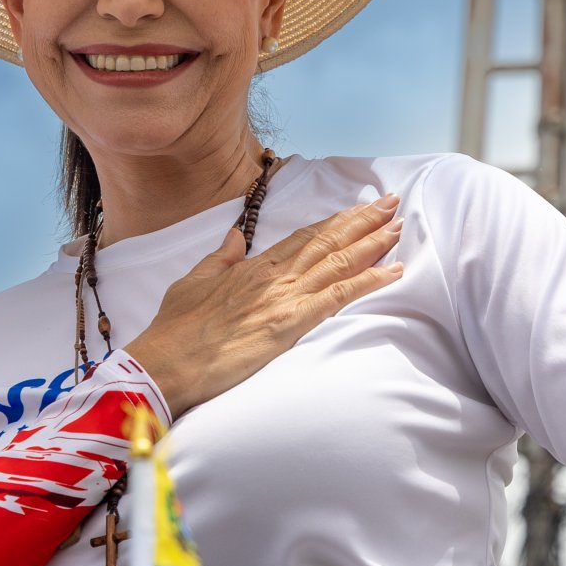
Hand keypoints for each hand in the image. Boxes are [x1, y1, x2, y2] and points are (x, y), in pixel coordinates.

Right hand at [127, 195, 403, 415]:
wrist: (166, 361)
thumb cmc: (175, 329)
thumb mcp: (194, 282)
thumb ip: (220, 259)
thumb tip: (234, 237)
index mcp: (253, 267)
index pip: (303, 237)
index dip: (334, 222)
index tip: (358, 209)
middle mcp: (273, 276)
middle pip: (327, 241)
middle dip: (362, 221)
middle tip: (391, 203)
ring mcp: (283, 297)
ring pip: (339, 262)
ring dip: (373, 242)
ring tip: (399, 225)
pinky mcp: (290, 323)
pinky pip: (338, 297)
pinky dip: (370, 281)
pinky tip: (394, 270)